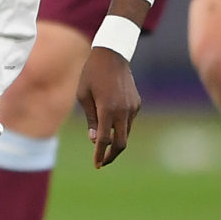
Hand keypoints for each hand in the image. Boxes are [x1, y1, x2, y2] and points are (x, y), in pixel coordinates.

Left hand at [76, 47, 141, 167]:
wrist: (112, 54)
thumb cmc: (92, 74)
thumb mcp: (83, 96)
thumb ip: (91, 119)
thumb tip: (95, 140)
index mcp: (107, 109)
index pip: (105, 140)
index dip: (100, 155)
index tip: (96, 165)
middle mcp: (123, 110)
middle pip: (121, 143)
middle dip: (111, 155)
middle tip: (102, 162)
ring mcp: (132, 107)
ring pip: (126, 133)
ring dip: (116, 141)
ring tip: (104, 146)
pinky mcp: (136, 103)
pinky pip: (129, 121)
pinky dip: (121, 128)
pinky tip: (111, 125)